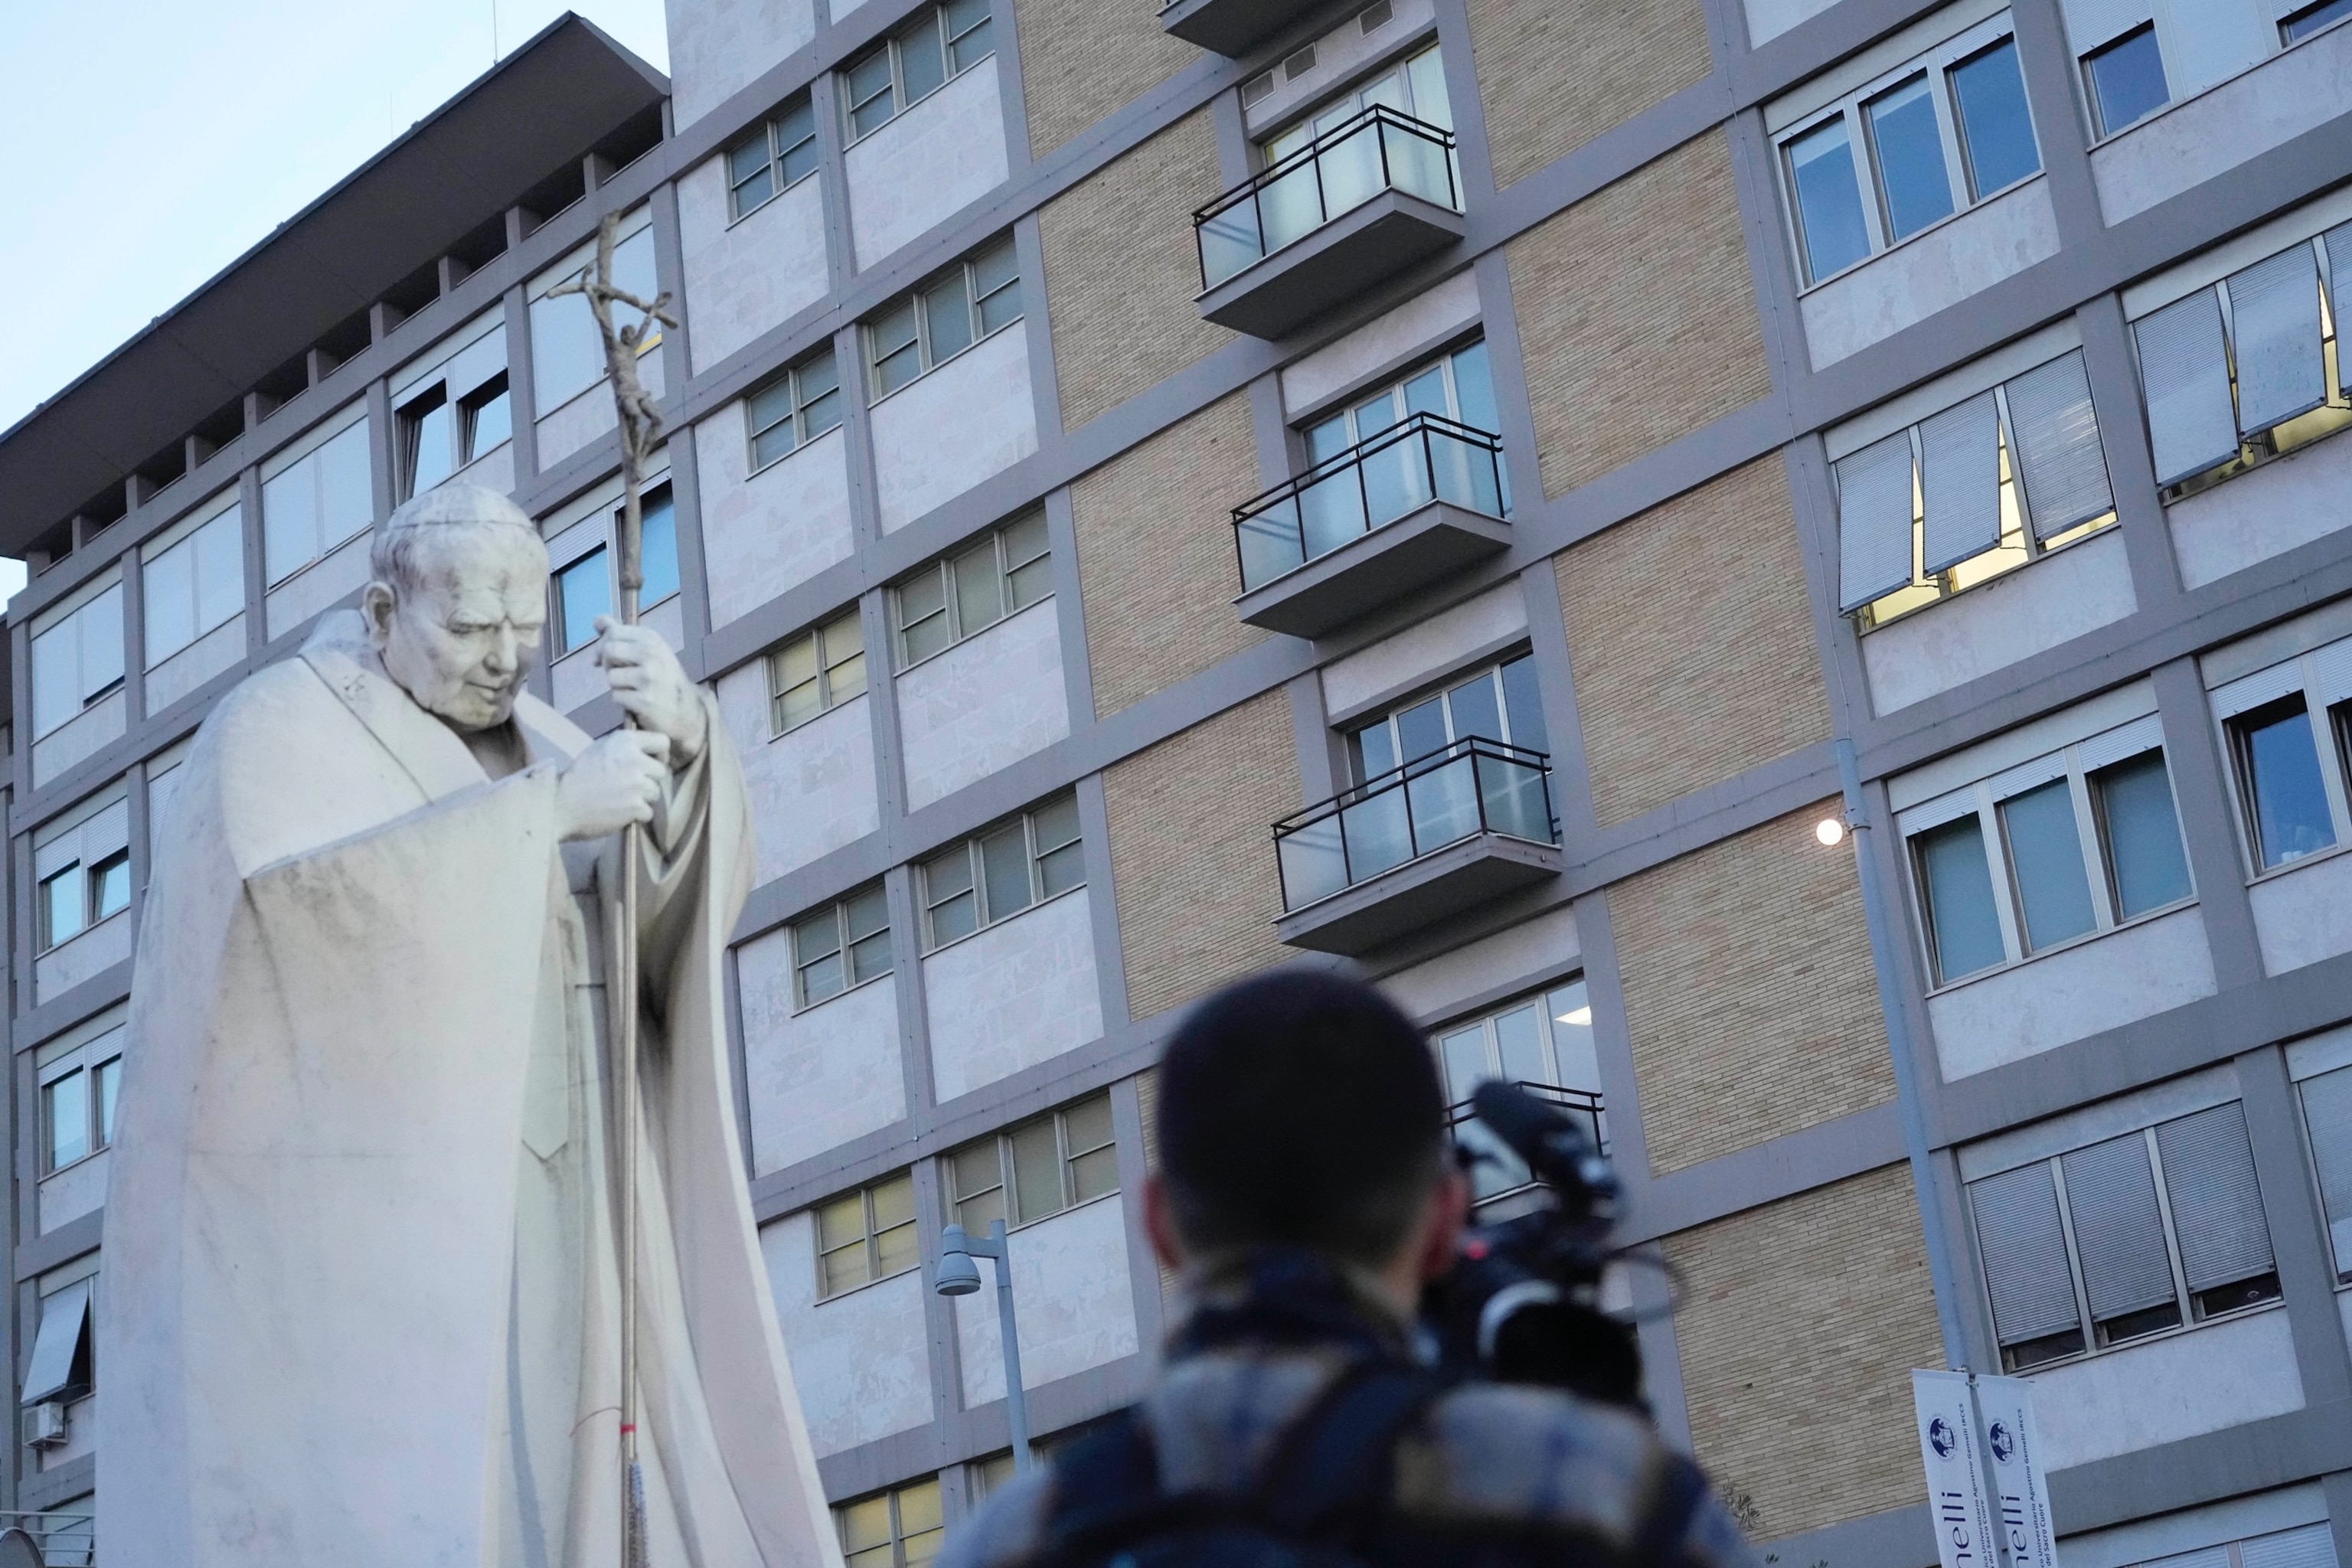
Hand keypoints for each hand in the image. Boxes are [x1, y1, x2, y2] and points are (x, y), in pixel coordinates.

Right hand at [555, 730, 670, 840]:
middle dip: (648, 780)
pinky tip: (619, 813)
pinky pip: (648, 812)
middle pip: (661, 771)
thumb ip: (624, 747)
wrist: (560, 803)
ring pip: (655, 792)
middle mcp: (636, 760)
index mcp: (626, 741)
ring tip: (621, 800)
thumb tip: (645, 750)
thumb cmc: (578, 776)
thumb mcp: (600, 748)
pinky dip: (637, 815)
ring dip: (642, 798)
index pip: (662, 742)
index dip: (659, 755)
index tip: (650, 764)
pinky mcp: (636, 806)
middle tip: (629, 786)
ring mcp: (637, 784)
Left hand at [595, 619, 707, 766]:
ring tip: (633, 688)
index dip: (602, 645)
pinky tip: (636, 701)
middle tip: (618, 673)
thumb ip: (621, 634)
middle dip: (606, 664)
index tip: (603, 657)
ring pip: (611, 677)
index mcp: (652, 639)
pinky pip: (616, 696)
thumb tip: (598, 620)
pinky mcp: (644, 700)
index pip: (613, 632)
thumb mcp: (649, 650)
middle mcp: (651, 654)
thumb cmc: (663, 678)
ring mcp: (648, 678)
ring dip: (617, 686)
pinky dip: (622, 700)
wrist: (686, 710)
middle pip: (608, 651)